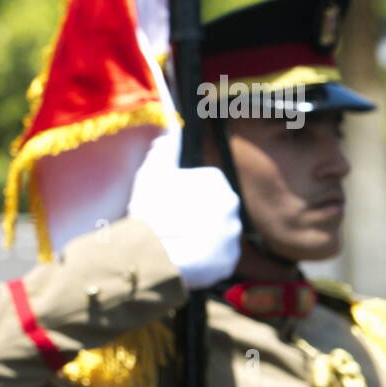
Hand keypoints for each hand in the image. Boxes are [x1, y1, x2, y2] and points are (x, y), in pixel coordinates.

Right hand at [127, 129, 241, 287]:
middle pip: (209, 209)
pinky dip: (202, 260)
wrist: (153, 255)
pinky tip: (182, 258)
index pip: (201, 184)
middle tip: (167, 225)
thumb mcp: (152, 173)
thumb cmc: (151, 210)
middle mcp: (233, 209)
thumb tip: (170, 122)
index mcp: (217, 184)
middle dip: (192, 215)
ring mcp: (233, 239)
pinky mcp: (228, 264)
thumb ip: (165, 147)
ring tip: (173, 244)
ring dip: (198, 237)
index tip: (165, 203)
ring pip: (213, 234)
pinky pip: (215, 259)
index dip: (180, 193)